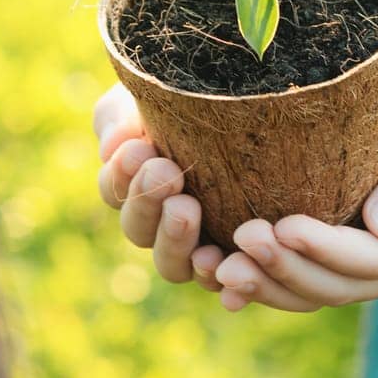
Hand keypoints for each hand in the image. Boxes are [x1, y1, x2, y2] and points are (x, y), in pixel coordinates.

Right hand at [93, 82, 228, 291]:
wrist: (264, 101)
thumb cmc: (200, 95)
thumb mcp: (152, 96)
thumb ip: (122, 118)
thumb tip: (112, 149)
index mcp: (138, 184)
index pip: (115, 190)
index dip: (121, 175)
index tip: (138, 149)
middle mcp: (163, 222)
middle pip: (138, 229)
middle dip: (146, 202)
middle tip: (165, 173)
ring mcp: (199, 246)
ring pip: (171, 264)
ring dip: (173, 240)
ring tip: (186, 209)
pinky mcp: (237, 261)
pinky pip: (220, 281)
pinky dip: (215, 276)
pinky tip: (218, 258)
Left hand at [212, 77, 377, 312]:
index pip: (377, 258)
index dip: (327, 248)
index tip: (282, 226)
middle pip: (341, 285)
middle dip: (286, 268)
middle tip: (239, 240)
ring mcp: (377, 272)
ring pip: (317, 294)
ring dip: (267, 285)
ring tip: (217, 268)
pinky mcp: (348, 261)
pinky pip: (304, 283)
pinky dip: (265, 282)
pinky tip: (219, 278)